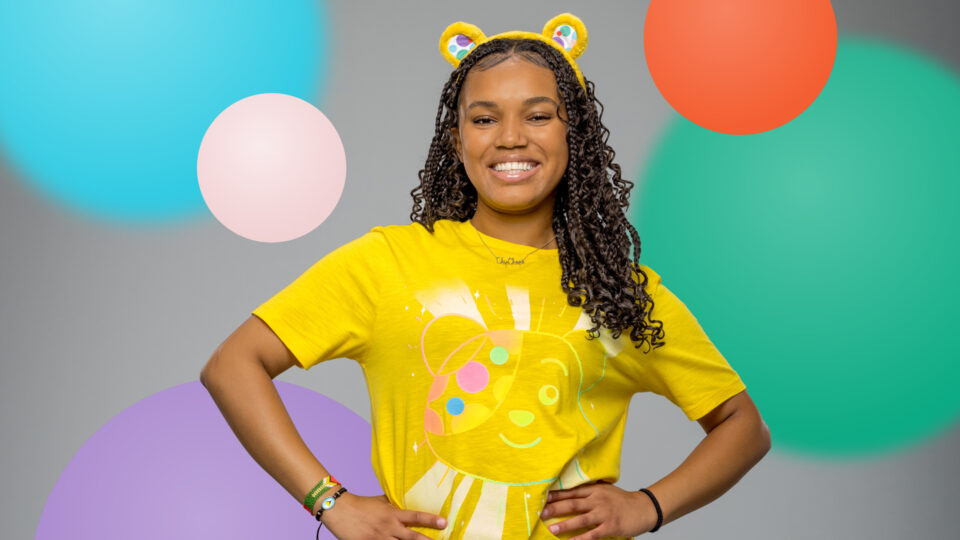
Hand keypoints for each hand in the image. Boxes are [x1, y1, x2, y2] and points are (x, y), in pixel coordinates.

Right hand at [319, 492, 446, 538]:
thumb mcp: (381, 501)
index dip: (431, 520)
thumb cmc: (362, 504)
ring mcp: (378, 539)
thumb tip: (409, 502)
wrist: (339, 509)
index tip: (445, 522)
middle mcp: (388, 528)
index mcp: (393, 514)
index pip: (416, 517)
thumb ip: (395, 504)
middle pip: (412, 537)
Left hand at [539, 481, 656, 538]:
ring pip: (581, 518)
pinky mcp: (610, 526)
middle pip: (573, 504)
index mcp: (595, 490)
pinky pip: (593, 534)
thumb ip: (591, 489)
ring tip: (552, 529)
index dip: (557, 494)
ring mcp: (604, 513)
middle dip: (555, 508)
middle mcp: (598, 500)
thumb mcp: (606, 489)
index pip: (572, 491)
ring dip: (565, 524)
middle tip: (541, 512)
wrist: (644, 508)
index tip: (543, 497)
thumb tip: (574, 488)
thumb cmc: (624, 500)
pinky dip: (582, 538)